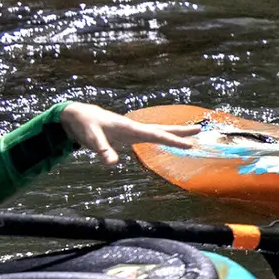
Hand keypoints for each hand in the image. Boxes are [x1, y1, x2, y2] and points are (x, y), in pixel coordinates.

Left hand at [59, 102, 202, 166]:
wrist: (78, 115)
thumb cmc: (85, 125)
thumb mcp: (92, 139)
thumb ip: (102, 150)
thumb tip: (113, 164)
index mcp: (129, 128)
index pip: (156, 135)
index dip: (173, 141)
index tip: (190, 144)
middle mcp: (133, 127)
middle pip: (161, 130)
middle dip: (180, 132)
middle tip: (200, 130)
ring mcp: (131, 131)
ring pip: (156, 132)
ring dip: (173, 133)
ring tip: (190, 134)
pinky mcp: (127, 135)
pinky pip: (148, 136)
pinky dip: (160, 137)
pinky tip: (165, 139)